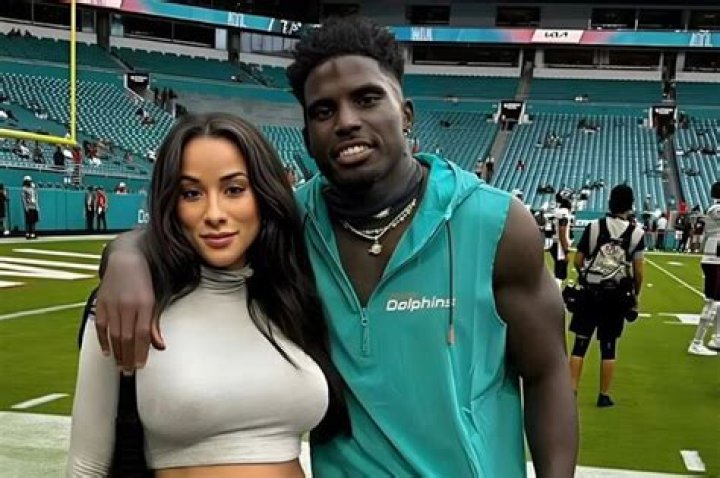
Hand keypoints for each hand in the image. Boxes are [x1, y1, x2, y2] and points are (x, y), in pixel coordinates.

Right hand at [95, 249, 162, 371]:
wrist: (126, 259)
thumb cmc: (143, 282)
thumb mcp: (155, 300)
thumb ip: (154, 324)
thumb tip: (159, 345)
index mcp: (145, 304)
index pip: (142, 334)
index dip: (140, 352)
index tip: (140, 366)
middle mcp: (128, 305)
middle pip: (127, 337)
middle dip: (128, 357)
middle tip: (129, 371)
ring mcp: (113, 304)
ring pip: (113, 334)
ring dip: (117, 353)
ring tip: (120, 365)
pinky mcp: (101, 303)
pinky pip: (101, 326)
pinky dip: (103, 340)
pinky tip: (107, 351)